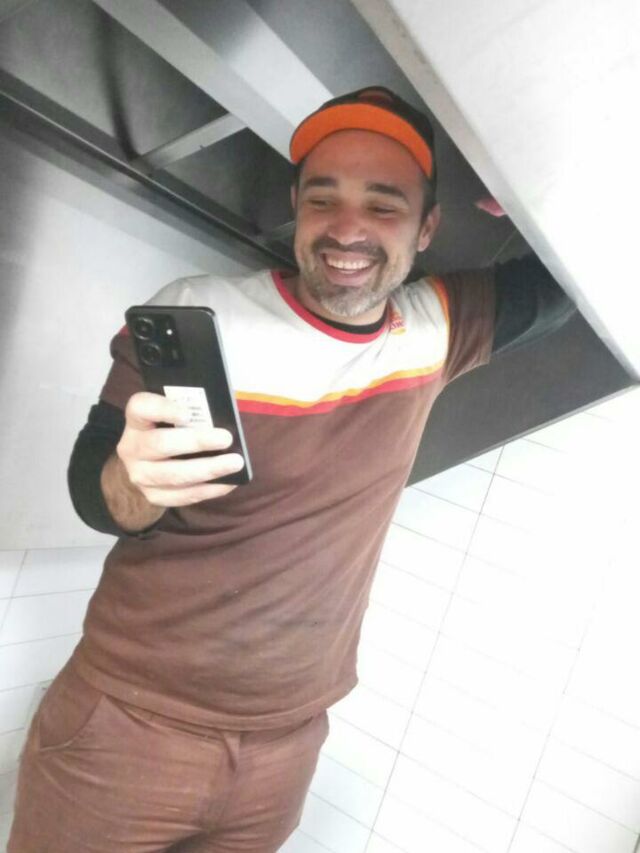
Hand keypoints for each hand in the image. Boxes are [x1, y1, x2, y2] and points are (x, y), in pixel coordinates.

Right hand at [116, 391, 244, 507]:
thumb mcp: (170, 414)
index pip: (141, 407)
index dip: (163, 409)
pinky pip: (182, 496)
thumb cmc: (168, 430)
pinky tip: (229, 482)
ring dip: (208, 469)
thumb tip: (223, 416)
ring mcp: (140, 474)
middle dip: (196, 442)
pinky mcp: (153, 496)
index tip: (187, 413)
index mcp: (137, 419)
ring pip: (173, 475)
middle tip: (226, 439)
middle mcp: (132, 447)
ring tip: (235, 463)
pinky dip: (208, 490)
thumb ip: (190, 411)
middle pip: (160, 444)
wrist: (145, 463)